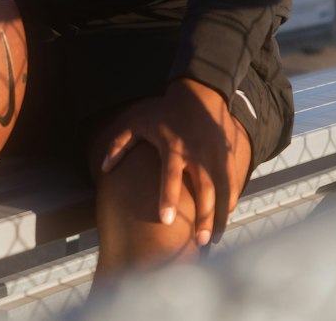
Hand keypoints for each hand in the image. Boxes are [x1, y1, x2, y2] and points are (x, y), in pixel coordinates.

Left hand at [98, 78, 249, 246]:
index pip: (171, 174)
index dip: (169, 197)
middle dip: (203, 216)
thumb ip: (120, 144)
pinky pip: (231, 181)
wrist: (200, 92)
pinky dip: (230, 200)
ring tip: (212, 240)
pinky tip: (225, 218)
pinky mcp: (227, 155)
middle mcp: (196, 152)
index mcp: (173, 145)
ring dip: (218, 215)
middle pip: (203, 187)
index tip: (166, 220)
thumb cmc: (165, 112)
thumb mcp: (139, 122)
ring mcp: (215, 154)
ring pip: (221, 189)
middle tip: (198, 242)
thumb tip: (104, 168)